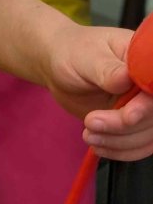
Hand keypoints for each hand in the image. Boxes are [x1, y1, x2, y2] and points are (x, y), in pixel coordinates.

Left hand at [44, 23, 152, 159]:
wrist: (59, 66)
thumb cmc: (72, 52)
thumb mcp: (85, 57)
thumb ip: (106, 69)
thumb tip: (127, 77)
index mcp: (142, 56)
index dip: (147, 105)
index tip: (129, 115)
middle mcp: (148, 82)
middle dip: (123, 126)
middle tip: (91, 122)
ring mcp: (144, 104)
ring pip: (148, 135)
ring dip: (118, 141)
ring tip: (89, 134)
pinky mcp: (136, 123)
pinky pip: (140, 145)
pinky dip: (120, 150)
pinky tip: (98, 144)